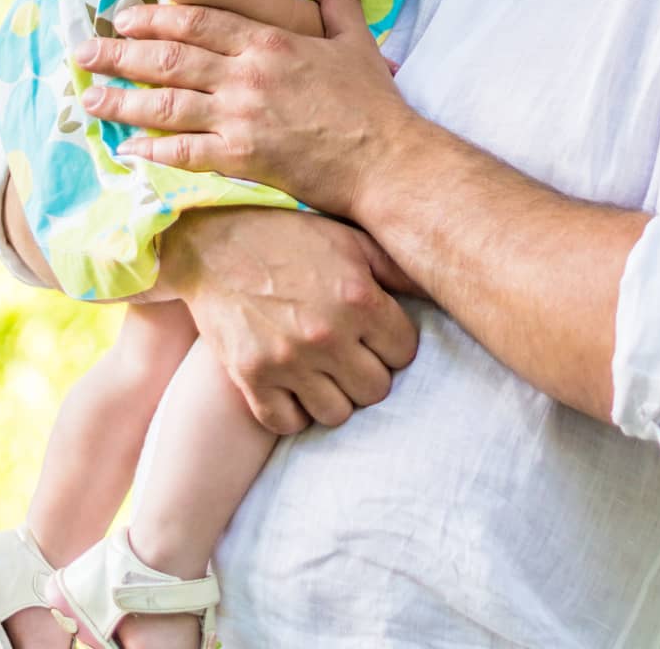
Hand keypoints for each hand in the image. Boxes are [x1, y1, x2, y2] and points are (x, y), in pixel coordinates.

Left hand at [74, 0, 423, 216]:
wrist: (385, 158)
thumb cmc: (373, 101)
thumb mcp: (355, 38)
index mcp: (270, 42)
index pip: (198, 21)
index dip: (155, 18)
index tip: (123, 17)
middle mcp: (247, 75)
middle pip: (170, 59)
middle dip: (121, 55)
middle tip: (83, 53)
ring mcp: (241, 117)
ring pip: (168, 105)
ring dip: (123, 101)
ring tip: (88, 99)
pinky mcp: (243, 158)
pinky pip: (187, 153)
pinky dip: (154, 151)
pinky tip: (128, 148)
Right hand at [155, 207, 420, 433]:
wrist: (214, 240)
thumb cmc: (290, 236)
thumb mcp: (350, 241)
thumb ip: (397, 268)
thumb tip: (446, 283)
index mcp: (359, 297)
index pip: (405, 352)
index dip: (393, 343)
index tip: (376, 333)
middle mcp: (327, 333)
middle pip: (375, 389)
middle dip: (368, 372)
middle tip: (350, 352)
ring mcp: (288, 359)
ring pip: (336, 414)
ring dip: (334, 395)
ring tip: (323, 368)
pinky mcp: (251, 378)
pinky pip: (288, 424)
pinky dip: (294, 410)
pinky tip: (293, 383)